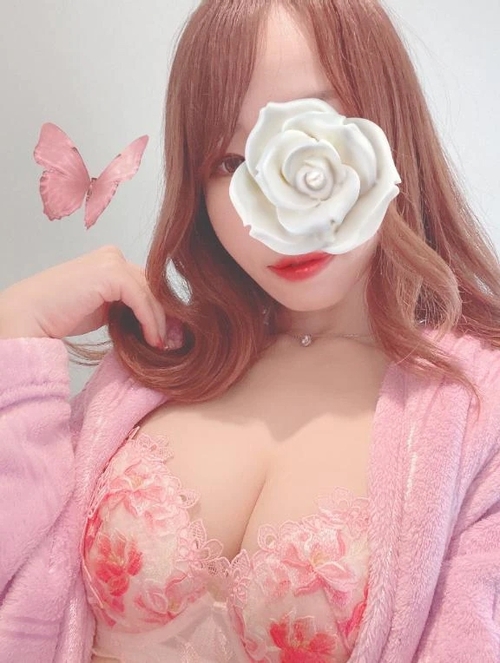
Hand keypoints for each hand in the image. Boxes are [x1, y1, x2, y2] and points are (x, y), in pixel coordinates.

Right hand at [0, 245, 180, 347]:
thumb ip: (124, 306)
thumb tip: (152, 320)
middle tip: (170, 340)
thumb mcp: (101, 308)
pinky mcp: (111, 274)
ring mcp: (112, 261)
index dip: (158, 308)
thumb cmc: (59, 315)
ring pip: (151, 293)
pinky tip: (152, 339)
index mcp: (109, 260)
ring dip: (160, 321)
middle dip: (164, 314)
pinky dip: (151, 320)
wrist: (30, 316)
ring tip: (161, 344)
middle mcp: (113, 256)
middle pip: (152, 286)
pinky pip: (143, 299)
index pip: (146, 283)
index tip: (165, 334)